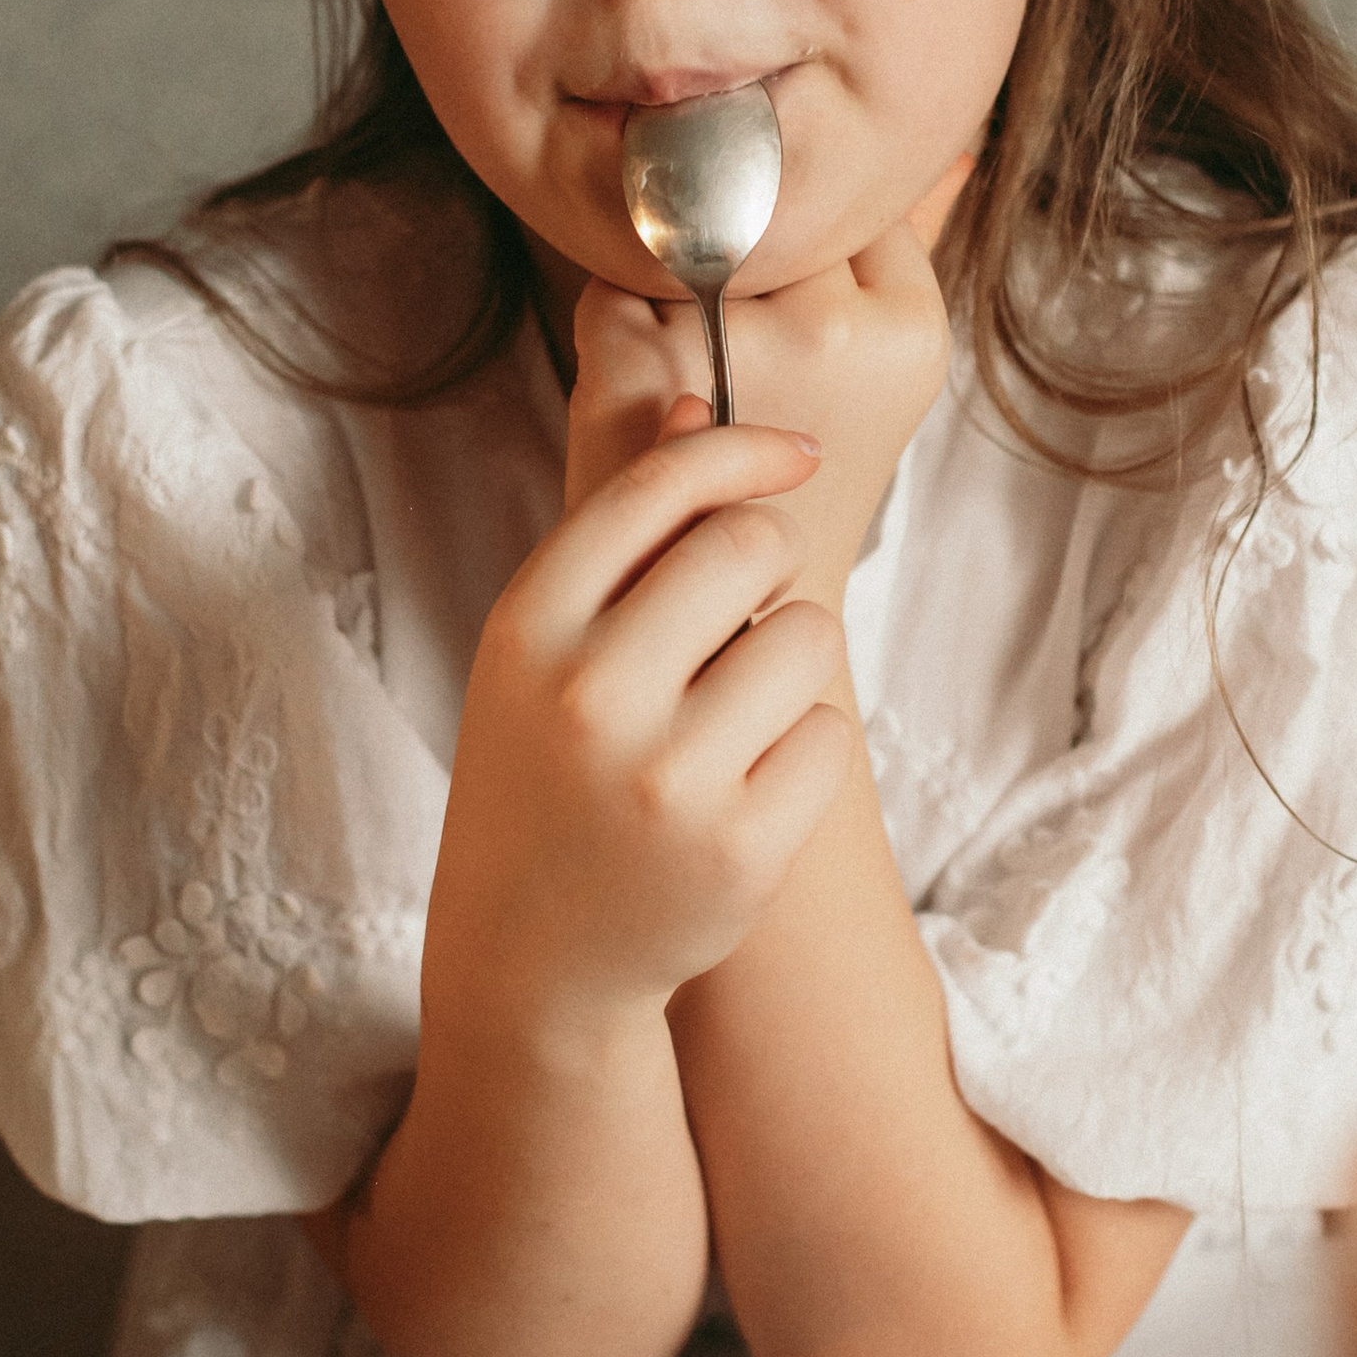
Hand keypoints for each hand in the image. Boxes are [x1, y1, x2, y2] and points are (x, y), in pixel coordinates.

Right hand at [426, 426, 853, 1031]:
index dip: (744, 448)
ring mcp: (667, 779)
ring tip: (732, 710)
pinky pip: (827, 735)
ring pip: (807, 637)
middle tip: (741, 612)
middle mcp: (590, 697)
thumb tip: (699, 401)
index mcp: (529, 627)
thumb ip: (619, 530)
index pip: (659, 488)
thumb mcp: (544, 648)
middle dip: (770, 562)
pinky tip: (744, 782)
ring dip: (790, 659)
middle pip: (752, 546)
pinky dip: (801, 748)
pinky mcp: (740, 848)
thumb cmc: (543, 772)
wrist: (532, 955)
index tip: (794, 453)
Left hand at [566, 150, 974, 611]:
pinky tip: (649, 409)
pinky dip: (613, 341)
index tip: (797, 324)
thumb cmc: (799, 493)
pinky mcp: (644, 371)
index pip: (847, 199)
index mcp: (910, 325)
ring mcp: (738, 348)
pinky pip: (609, 292)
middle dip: (738, 269)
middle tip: (744, 370)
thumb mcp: (877, 372)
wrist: (736, 630)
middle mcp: (836, 329)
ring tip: (700, 395)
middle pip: (762, 210)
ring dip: (669, 304)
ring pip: (679, 246)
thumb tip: (959, 150)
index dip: (804, 250)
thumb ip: (897, 257)